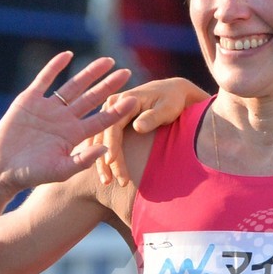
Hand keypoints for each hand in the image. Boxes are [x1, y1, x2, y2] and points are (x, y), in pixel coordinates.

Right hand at [0, 52, 134, 199]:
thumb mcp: (61, 170)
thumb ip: (83, 160)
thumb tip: (105, 148)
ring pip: (73, 86)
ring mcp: (48, 108)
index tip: (135, 100)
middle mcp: (65, 119)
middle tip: (128, 73)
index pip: (102, 119)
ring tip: (108, 61)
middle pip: (92, 98)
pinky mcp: (29, 100)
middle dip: (109, 85)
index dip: (118, 110)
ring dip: (89, 73)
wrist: (2, 169)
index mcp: (75, 135)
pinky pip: (44, 80)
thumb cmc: (33, 174)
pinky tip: (68, 55)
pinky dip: (55, 67)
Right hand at [91, 77, 209, 185]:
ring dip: (100, 161)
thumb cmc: (172, 100)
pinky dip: (101, 154)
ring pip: (99, 139)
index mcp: (124, 100)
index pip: (113, 127)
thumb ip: (152, 117)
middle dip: (105, 160)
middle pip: (102, 136)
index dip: (111, 146)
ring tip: (106, 181)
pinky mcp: (112, 120)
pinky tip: (104, 171)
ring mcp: (110, 113)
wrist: (173, 92)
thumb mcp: (167, 107)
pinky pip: (102, 139)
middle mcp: (112, 105)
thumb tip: (137, 127)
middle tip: (109, 181)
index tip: (112, 163)